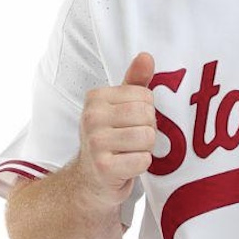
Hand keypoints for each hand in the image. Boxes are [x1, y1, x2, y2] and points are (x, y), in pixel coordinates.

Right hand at [77, 50, 158, 209]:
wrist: (90, 182)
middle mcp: (91, 117)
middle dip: (148, 131)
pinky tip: (127, 166)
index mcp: (96, 97)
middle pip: (147, 116)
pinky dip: (141, 166)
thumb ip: (135, 83)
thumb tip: (146, 56)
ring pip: (147, 138)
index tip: (132, 124)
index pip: (145, 96)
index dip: (148, 113)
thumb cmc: (109, 141)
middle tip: (133, 142)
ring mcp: (95, 142)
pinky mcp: (103, 167)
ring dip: (146, 149)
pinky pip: (142, 160)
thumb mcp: (119, 108)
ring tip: (130, 153)